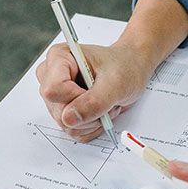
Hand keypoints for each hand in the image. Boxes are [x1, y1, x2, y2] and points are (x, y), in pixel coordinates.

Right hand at [36, 0, 187, 141]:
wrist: (136, 66)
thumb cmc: (128, 66)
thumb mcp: (117, 83)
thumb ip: (93, 102)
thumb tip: (68, 119)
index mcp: (58, 59)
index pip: (52, 91)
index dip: (76, 100)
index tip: (98, 92)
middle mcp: (51, 75)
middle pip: (56, 110)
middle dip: (86, 113)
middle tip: (108, 100)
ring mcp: (57, 94)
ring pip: (64, 124)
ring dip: (90, 121)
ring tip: (107, 104)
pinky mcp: (64, 107)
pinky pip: (72, 129)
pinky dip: (90, 126)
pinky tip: (102, 111)